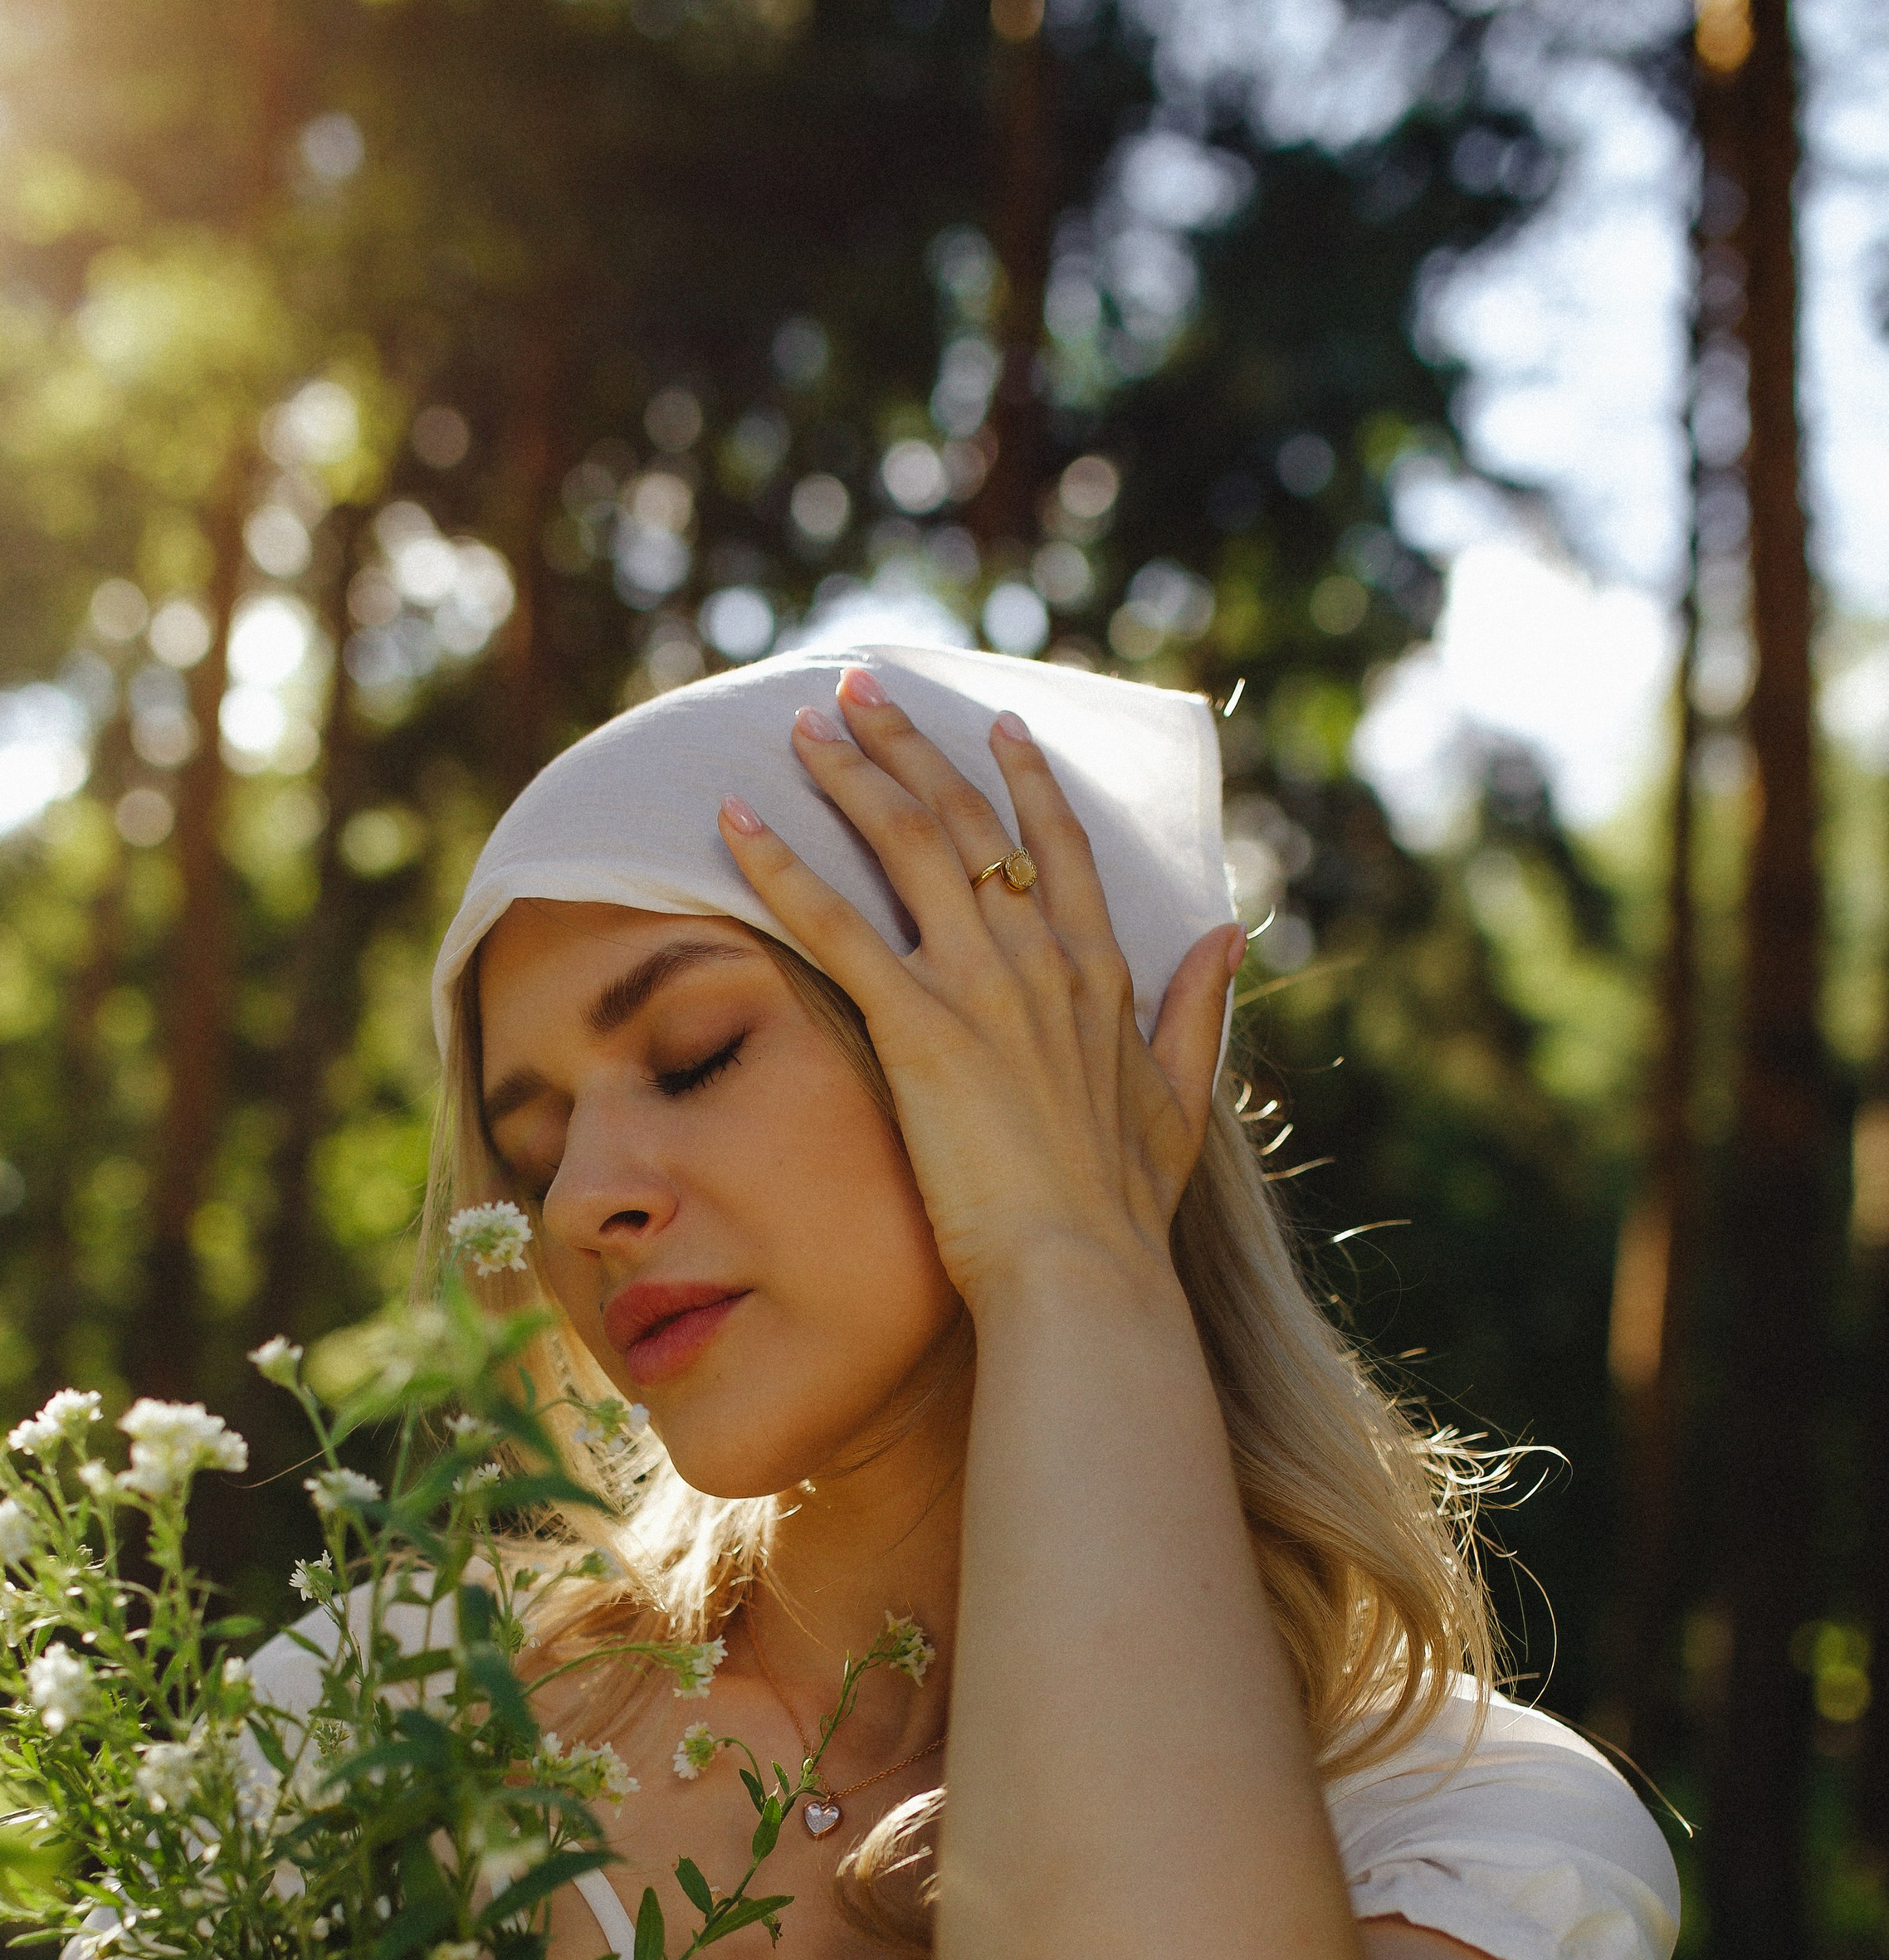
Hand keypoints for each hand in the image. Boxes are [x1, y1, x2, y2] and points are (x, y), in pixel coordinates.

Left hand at [717, 664, 1245, 1309]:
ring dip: (846, 774)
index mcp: (1100, 973)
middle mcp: (1038, 958)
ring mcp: (978, 984)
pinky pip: (833, 924)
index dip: (1024, 782)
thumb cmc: (1122, 1211)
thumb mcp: (1178, 1101)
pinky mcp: (917, 1025)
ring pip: (902, 845)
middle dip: (908, 745)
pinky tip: (734, 820)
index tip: (995, 727)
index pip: (1056, 848)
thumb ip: (1196, 1011)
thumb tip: (1226, 937)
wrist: (1083, 1270)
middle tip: (858, 689)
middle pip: (964, 821)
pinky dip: (779, 864)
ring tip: (800, 726)